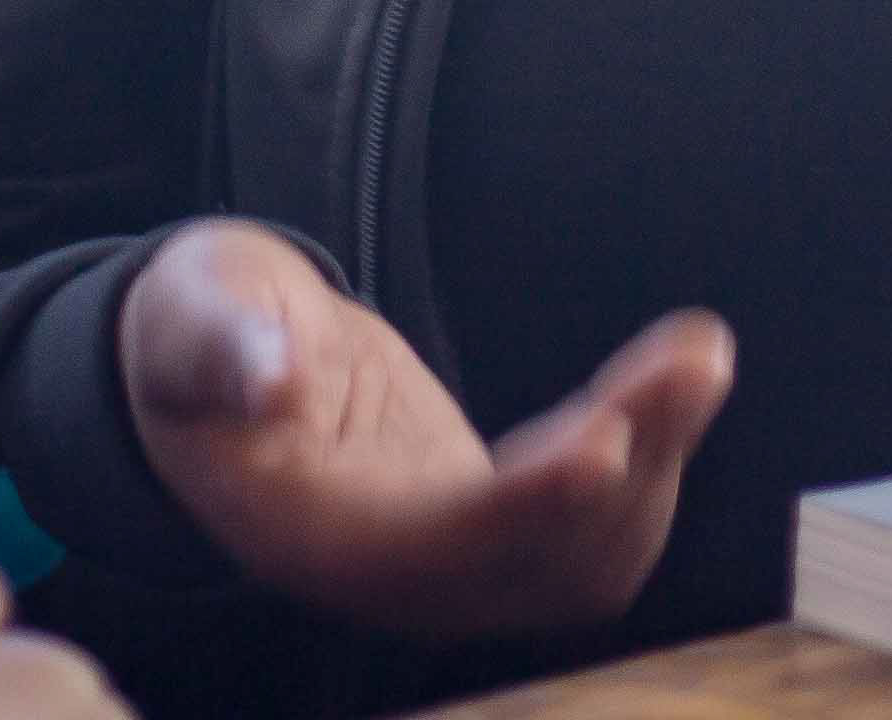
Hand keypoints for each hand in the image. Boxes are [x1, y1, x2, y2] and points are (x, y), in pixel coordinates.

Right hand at [120, 218, 735, 640]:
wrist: (228, 363)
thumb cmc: (207, 328)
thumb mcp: (195, 314)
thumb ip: (222, 345)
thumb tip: (266, 377)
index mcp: (310, 533)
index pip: (436, 546)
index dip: (527, 505)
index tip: (606, 438)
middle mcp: (389, 577)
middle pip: (535, 560)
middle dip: (628, 465)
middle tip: (693, 358)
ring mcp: (448, 566)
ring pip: (585, 557)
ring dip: (658, 460)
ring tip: (697, 356)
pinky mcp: (493, 532)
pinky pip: (595, 533)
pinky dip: (650, 462)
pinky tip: (672, 383)